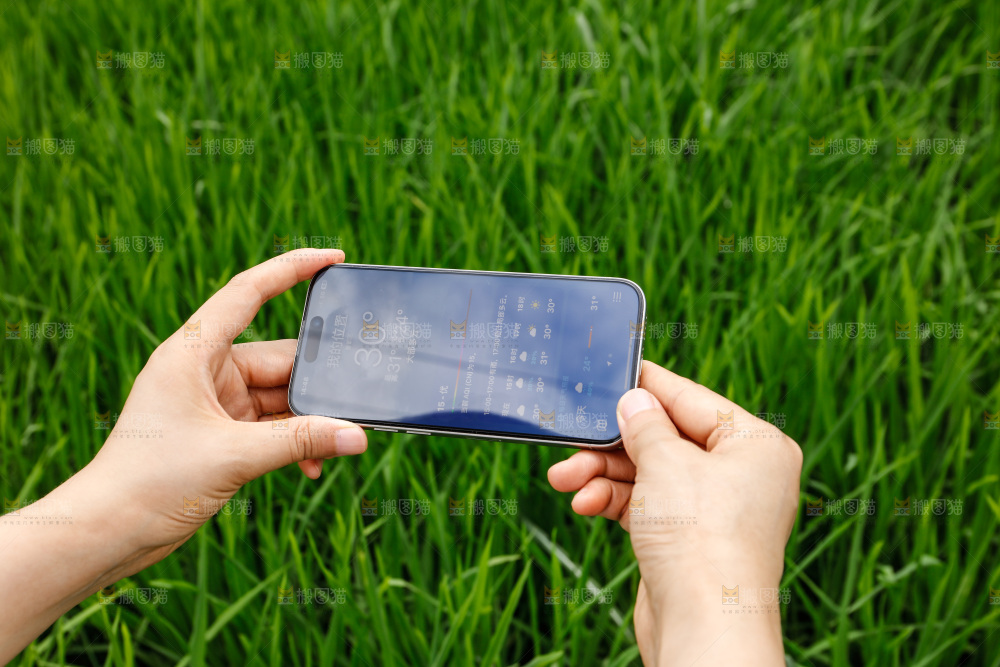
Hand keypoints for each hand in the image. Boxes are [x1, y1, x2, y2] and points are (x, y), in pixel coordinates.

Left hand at [0, 249, 367, 659]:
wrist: (108, 532)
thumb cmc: (150, 482)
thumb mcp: (234, 456)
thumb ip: (300, 441)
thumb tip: (357, 436)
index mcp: (193, 352)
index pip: (249, 293)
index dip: (292, 269)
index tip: (333, 258)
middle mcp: (204, 369)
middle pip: (278, 359)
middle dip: (316, 383)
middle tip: (357, 400)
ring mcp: (214, 402)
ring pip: (280, 397)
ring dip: (307, 422)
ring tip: (336, 444)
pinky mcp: (220, 433)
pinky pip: (271, 426)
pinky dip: (292, 441)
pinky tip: (312, 465)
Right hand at [547, 360, 801, 665]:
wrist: (705, 627)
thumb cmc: (702, 540)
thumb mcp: (666, 464)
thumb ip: (645, 425)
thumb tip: (634, 400)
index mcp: (756, 445)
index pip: (693, 401)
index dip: (650, 388)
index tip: (617, 372)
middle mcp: (741, 476)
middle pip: (665, 440)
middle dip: (612, 445)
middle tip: (574, 439)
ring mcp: (714, 511)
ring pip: (649, 475)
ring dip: (603, 475)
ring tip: (564, 478)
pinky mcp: (688, 540)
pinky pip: (646, 506)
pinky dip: (614, 502)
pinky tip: (584, 503)